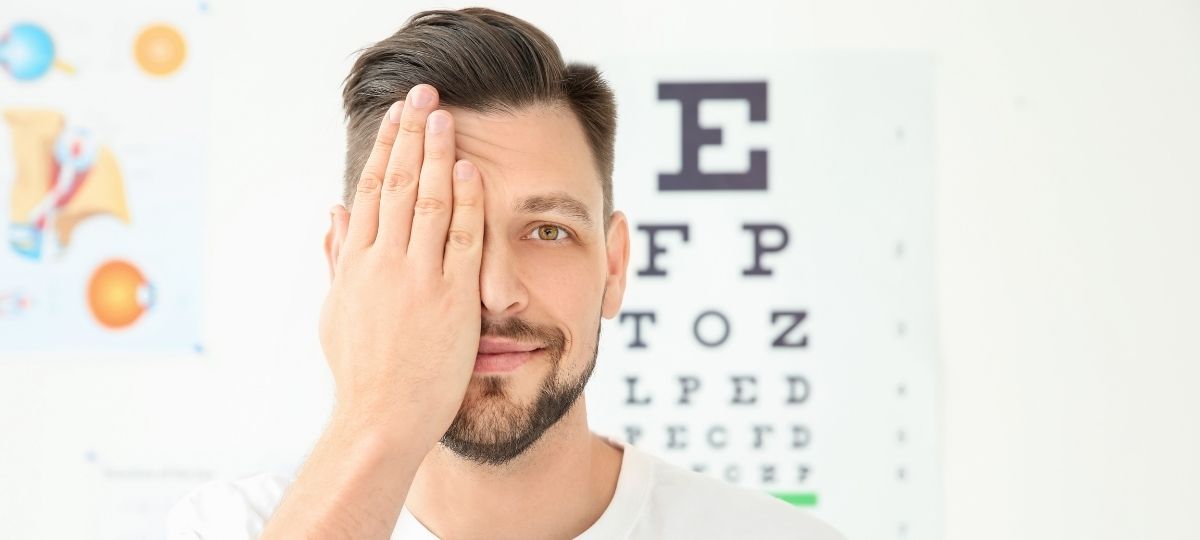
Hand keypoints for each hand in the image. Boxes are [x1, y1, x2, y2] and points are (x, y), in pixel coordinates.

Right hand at [321, 84, 481, 447]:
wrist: (381, 418)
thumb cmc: (360, 371)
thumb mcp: (336, 311)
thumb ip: (337, 258)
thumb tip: (332, 213)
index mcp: (355, 263)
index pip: (369, 189)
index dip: (385, 147)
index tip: (397, 115)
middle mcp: (383, 263)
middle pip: (396, 183)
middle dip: (410, 134)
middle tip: (423, 94)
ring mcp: (417, 278)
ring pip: (426, 200)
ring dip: (436, 153)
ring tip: (445, 114)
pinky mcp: (450, 298)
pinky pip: (460, 239)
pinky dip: (465, 201)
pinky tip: (468, 169)